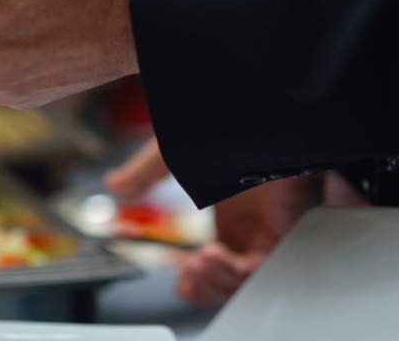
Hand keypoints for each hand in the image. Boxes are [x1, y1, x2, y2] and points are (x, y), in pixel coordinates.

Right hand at [105, 135, 318, 304]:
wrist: (254, 111)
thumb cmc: (220, 125)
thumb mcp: (171, 155)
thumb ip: (142, 174)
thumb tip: (114, 183)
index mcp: (229, 211)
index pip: (217, 259)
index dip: (198, 276)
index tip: (179, 277)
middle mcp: (251, 224)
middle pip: (231, 279)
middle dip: (205, 287)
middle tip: (185, 276)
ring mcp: (268, 228)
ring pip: (245, 280)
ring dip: (216, 281)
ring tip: (195, 262)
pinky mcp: (285, 231)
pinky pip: (262, 270)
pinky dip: (234, 272)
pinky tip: (210, 253)